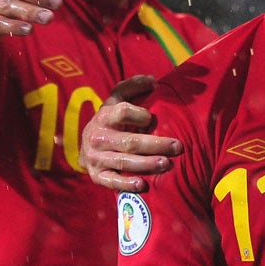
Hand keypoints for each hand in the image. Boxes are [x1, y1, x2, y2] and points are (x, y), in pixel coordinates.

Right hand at [80, 74, 182, 191]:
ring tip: (167, 164)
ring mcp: (96, 158)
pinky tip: (143, 184)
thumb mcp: (117, 99)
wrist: (87, 145)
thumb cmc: (111, 119)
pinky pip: (111, 182)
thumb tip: (152, 80)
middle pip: (129, 141)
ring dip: (147, 164)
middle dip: (155, 144)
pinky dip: (126, 184)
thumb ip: (132, 87)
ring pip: (124, 162)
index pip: (122, 113)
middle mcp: (98, 137)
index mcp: (105, 116)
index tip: (152, 118)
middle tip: (177, 146)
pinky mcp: (96, 176)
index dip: (138, 115)